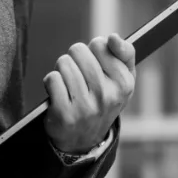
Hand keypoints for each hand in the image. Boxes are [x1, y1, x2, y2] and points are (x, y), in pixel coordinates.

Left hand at [42, 33, 135, 157]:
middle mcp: (107, 95)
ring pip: (63, 63)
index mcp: (124, 83)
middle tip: (80, 77)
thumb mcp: (123, 80)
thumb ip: (125, 53)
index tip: (95, 66)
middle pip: (78, 50)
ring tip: (69, 86)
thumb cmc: (103, 101)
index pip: (100, 44)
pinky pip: (52, 78)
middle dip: (75, 59)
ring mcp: (85, 106)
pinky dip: (51, 83)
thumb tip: (112, 37)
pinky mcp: (64, 113)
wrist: (84, 140)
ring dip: (62, 71)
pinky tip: (59, 94)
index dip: (93, 51)